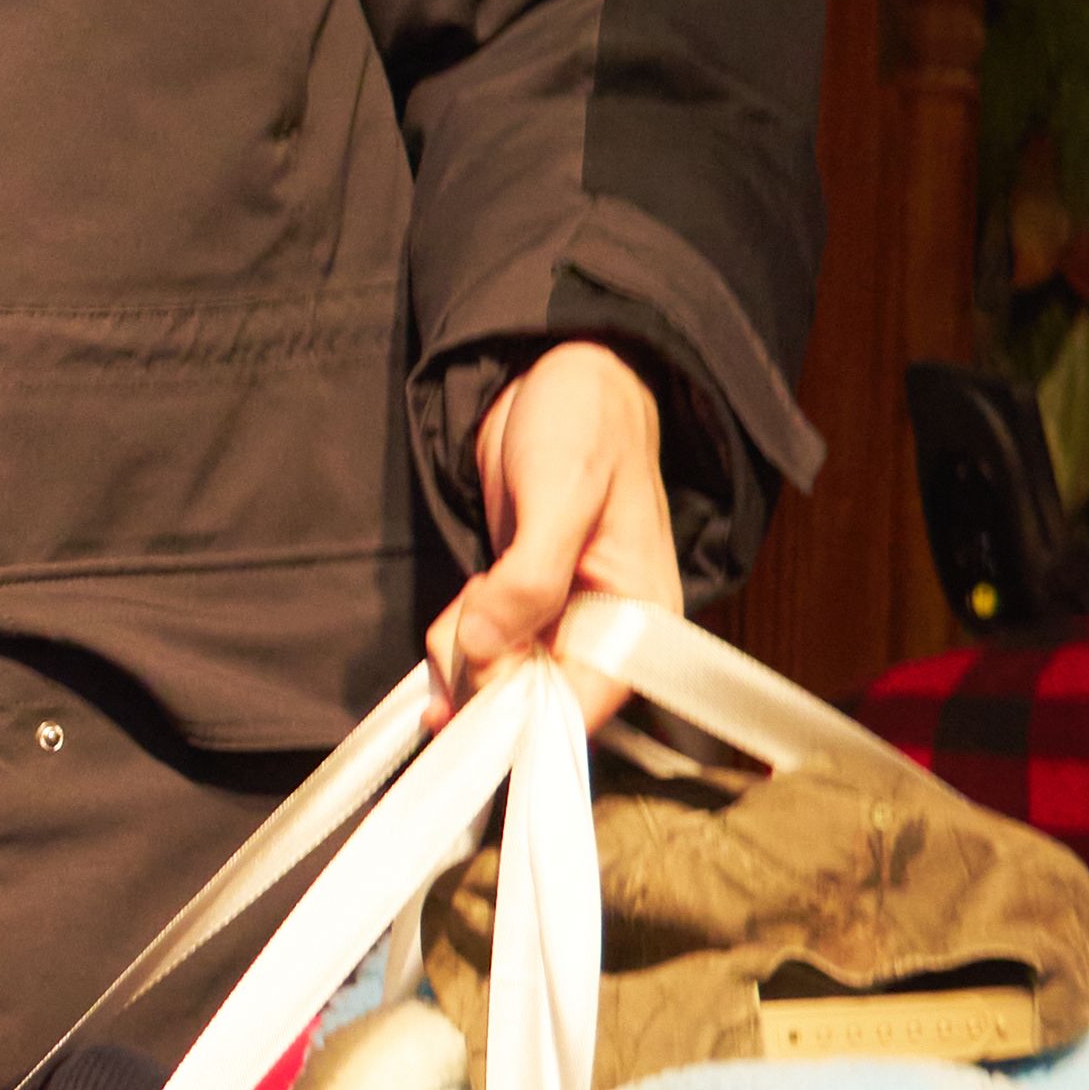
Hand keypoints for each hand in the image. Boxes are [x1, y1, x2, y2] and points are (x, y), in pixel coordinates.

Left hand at [428, 343, 680, 703]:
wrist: (560, 373)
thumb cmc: (586, 424)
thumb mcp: (563, 495)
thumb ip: (530, 578)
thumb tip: (484, 646)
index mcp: (638, 617)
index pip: (587, 702)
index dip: (528, 716)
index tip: (472, 711)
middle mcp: (600, 628)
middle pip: (534, 699)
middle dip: (484, 683)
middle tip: (458, 636)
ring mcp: (556, 616)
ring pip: (499, 675)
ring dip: (462, 660)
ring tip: (463, 604)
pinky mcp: (518, 598)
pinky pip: (481, 644)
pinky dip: (456, 642)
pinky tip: (450, 620)